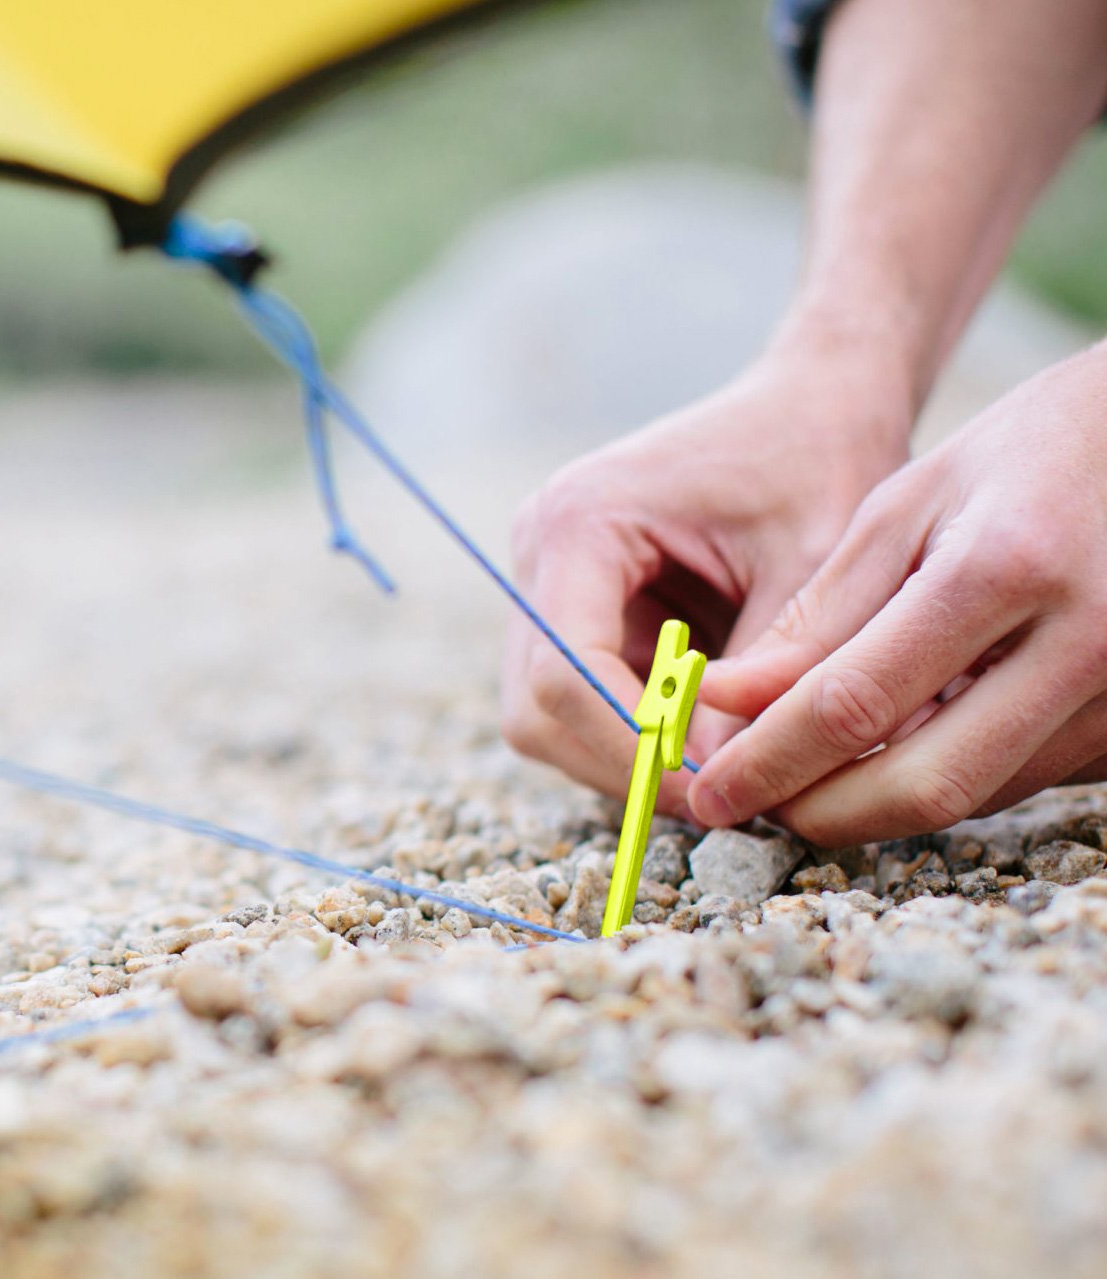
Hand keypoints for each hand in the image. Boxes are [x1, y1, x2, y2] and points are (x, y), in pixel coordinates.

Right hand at [502, 346, 910, 816]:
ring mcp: (547, 584)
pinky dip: (640, 736)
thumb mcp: (815, 568)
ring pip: (549, 720)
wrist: (814, 400)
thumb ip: (765, 677)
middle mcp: (539, 552)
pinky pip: (582, 706)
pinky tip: (712, 734)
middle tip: (725, 798)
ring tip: (728, 765)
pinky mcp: (575, 610)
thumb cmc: (822, 459)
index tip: (716, 791)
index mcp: (579, 521)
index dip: (629, 750)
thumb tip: (726, 787)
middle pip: (537, 709)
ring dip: (630, 757)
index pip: (563, 673)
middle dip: (623, 766)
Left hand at [691, 342, 1106, 844]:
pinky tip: (891, 752)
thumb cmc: (1025, 453)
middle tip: (750, 807)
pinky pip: (1020, 780)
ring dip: (876, 804)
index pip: (856, 703)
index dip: (769, 761)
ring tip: (803, 776)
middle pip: (926, 784)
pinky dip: (942, 777)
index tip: (708, 791)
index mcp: (1005, 569)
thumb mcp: (907, 506)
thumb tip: (727, 701)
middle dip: (820, 812)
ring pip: (975, 797)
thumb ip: (819, 614)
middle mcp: (1085, 643)